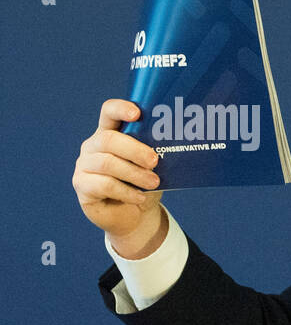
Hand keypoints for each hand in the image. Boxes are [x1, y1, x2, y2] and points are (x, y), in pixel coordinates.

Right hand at [73, 99, 166, 258]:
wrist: (135, 215)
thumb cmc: (144, 184)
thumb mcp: (152, 167)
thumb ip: (154, 152)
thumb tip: (174, 143)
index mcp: (110, 133)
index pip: (109, 112)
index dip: (120, 109)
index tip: (137, 113)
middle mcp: (93, 146)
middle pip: (108, 139)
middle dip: (134, 150)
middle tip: (155, 161)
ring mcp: (84, 165)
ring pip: (106, 163)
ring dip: (134, 173)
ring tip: (153, 182)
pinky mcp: (81, 185)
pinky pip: (104, 185)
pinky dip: (126, 191)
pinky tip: (139, 198)